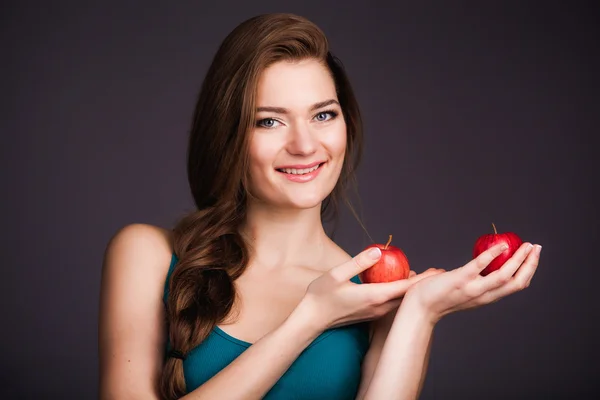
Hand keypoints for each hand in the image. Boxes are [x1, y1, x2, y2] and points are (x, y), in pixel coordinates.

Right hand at [298, 247, 443, 330]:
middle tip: (436, 272)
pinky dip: (398, 293)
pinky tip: (398, 284)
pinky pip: (390, 303)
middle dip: (421, 283)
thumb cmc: (321, 296)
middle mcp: (378, 307)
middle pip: (406, 295)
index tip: (437, 272)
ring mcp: (375, 313)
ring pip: (399, 300)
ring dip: (410, 289)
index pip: (404, 287)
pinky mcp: (370, 315)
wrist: (311, 320)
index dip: (422, 279)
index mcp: (373, 296)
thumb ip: (358, 262)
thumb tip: (378, 251)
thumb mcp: (336, 274)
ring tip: (421, 276)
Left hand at [404, 242, 540, 322]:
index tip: (533, 256)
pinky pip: (480, 265)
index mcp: (486, 297)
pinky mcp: (460, 279)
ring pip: (505, 275)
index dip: (528, 271)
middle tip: (536, 247)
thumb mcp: (461, 291)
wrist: (418, 308)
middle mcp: (484, 295)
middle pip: (517, 282)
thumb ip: (471, 281)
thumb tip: (473, 267)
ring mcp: (473, 288)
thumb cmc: (435, 297)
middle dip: (530, 264)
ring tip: (526, 245)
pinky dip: (493, 254)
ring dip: (519, 259)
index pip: (515, 286)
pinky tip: (501, 244)